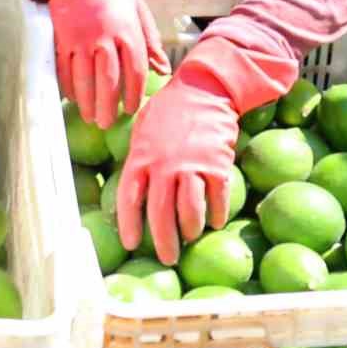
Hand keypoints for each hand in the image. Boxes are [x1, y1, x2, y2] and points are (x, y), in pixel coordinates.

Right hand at [43, 0, 168, 129]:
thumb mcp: (138, 9)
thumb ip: (150, 41)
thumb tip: (163, 69)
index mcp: (128, 32)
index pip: (134, 71)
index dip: (133, 94)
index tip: (131, 109)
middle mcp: (104, 38)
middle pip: (108, 81)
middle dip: (108, 106)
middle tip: (107, 123)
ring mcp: (81, 40)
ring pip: (84, 79)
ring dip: (88, 102)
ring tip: (91, 117)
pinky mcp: (62, 40)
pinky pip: (65, 69)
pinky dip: (69, 87)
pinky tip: (74, 98)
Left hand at [117, 63, 245, 264]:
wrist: (204, 90)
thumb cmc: (169, 110)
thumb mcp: (143, 131)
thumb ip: (138, 159)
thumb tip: (132, 186)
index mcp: (141, 158)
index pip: (129, 199)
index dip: (128, 225)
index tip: (130, 244)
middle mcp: (164, 166)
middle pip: (161, 214)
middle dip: (164, 241)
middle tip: (168, 257)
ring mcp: (192, 167)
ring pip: (190, 211)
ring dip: (190, 230)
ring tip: (191, 238)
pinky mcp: (217, 165)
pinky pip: (217, 199)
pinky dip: (217, 214)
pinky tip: (215, 222)